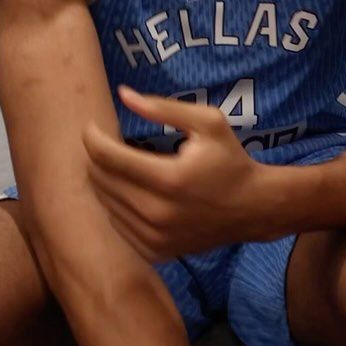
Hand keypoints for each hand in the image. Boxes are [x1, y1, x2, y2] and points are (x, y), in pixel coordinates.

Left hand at [83, 86, 269, 260]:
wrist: (254, 208)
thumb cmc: (230, 159)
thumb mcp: (207, 122)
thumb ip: (163, 108)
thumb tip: (123, 94)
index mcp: (168, 179)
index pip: (107, 157)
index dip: (92, 137)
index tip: (92, 126)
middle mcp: (158, 213)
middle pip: (100, 180)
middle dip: (96, 157)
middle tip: (108, 143)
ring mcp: (156, 237)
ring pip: (105, 204)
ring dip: (105, 181)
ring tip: (120, 165)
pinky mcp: (156, 251)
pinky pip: (118, 225)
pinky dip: (116, 205)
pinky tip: (131, 191)